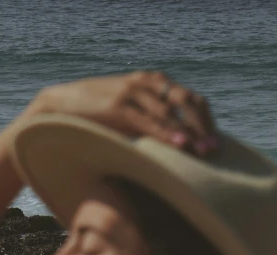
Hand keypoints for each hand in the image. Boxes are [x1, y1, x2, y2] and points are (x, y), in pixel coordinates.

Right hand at [30, 71, 217, 156]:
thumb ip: (153, 119)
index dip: (206, 119)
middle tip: (215, 149)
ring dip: (190, 133)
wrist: (62, 105)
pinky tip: (180, 144)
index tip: (215, 140)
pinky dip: (167, 133)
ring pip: (171, 111)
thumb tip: (177, 144)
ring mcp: (133, 93)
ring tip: (203, 151)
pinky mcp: (119, 106)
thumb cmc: (99, 114)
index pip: (191, 98)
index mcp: (154, 82)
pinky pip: (149, 121)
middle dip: (203, 126)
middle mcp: (147, 83)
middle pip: (188, 101)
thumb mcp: (130, 112)